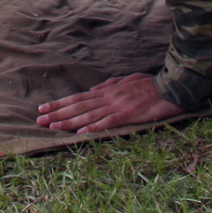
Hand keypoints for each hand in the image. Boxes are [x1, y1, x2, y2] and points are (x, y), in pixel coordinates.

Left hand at [36, 74, 183, 133]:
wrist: (173, 86)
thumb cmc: (152, 84)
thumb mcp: (129, 80)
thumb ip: (111, 85)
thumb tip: (94, 90)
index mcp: (108, 91)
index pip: (79, 98)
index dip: (60, 104)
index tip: (44, 109)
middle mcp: (109, 97)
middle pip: (78, 106)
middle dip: (57, 113)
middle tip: (39, 120)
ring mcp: (118, 106)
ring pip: (88, 114)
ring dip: (69, 121)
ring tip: (52, 127)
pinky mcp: (129, 115)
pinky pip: (108, 122)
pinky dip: (94, 127)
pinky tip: (81, 132)